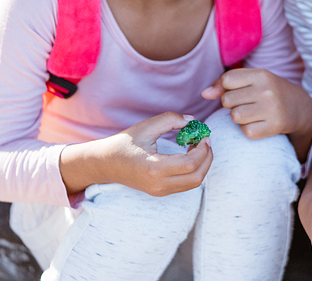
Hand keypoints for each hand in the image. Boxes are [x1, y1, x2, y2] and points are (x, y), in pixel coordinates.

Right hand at [61, 112, 212, 196]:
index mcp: (154, 168)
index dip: (203, 150)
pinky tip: (189, 154)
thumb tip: (192, 120)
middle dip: (207, 158)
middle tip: (206, 141)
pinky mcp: (160, 192)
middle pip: (196, 178)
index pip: (190, 164)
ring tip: (197, 146)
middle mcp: (159, 184)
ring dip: (202, 165)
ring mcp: (160, 191)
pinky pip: (185, 184)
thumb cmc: (124, 143)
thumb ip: (170, 120)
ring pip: (193, 183)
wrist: (105, 164)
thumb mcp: (146, 127)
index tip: (204, 135)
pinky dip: (194, 170)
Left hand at [201, 68, 311, 140]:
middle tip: (245, 104)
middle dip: (231, 105)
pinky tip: (259, 124)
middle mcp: (267, 90)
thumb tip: (205, 94)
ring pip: (235, 117)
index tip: (237, 91)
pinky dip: (249, 130)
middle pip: (227, 101)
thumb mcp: (251, 80)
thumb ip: (224, 84)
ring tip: (251, 114)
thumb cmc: (267, 91)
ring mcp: (272, 108)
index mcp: (261, 74)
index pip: (227, 80)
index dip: (226, 88)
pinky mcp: (275, 126)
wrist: (299, 107)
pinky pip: (246, 132)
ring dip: (238, 118)